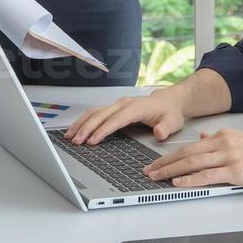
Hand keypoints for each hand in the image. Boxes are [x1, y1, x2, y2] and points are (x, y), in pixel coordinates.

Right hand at [65, 88, 186, 144]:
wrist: (169, 101)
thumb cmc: (169, 111)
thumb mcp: (172, 122)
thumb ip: (165, 128)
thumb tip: (159, 133)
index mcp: (135, 108)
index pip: (115, 120)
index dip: (103, 130)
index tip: (92, 140)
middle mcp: (123, 104)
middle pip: (100, 115)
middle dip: (86, 128)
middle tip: (76, 141)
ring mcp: (117, 105)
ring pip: (94, 113)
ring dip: (81, 124)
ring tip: (70, 136)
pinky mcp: (113, 109)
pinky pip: (95, 113)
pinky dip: (84, 121)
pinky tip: (76, 129)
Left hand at [142, 130, 242, 190]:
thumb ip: (221, 139)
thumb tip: (202, 138)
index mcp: (224, 135)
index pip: (190, 146)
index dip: (171, 155)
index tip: (157, 161)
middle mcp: (223, 143)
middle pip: (186, 153)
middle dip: (163, 162)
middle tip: (148, 170)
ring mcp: (229, 157)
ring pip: (192, 163)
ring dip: (170, 171)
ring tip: (155, 177)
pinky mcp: (237, 171)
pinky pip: (207, 176)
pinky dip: (190, 179)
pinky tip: (178, 183)